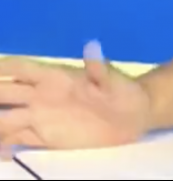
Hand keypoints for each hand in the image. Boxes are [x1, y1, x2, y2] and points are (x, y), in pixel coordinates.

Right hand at [0, 41, 151, 157]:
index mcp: (55, 77)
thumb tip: (92, 45)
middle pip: (6, 93)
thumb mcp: (114, 79)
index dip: (3, 67)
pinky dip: (4, 145)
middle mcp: (42, 96)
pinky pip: (18, 140)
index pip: (21, 68)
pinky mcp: (46, 137)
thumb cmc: (123, 91)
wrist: (134, 115)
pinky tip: (0, 151)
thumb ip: (99, 67)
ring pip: (6, 118)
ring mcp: (42, 116)